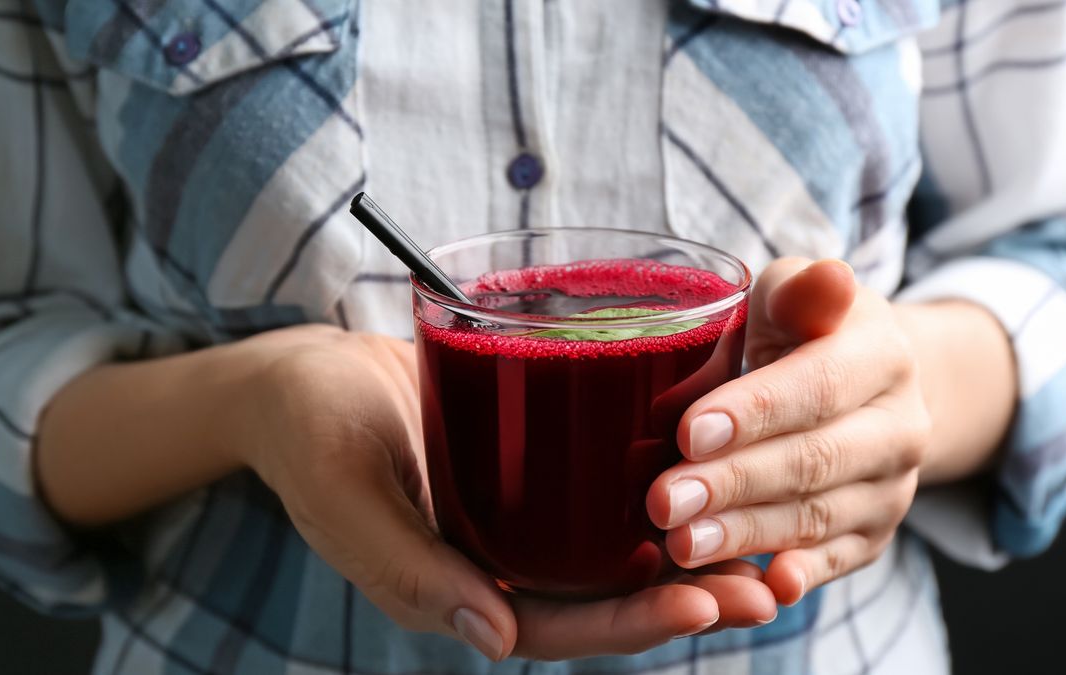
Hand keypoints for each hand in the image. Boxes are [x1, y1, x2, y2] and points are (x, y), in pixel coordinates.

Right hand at [230, 326, 776, 660]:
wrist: (299, 379)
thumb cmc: (308, 433)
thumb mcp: (346, 495)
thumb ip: (408, 568)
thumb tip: (496, 634)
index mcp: (454, 591)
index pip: (555, 627)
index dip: (628, 626)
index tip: (701, 602)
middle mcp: (497, 565)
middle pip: (602, 599)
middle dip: (682, 599)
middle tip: (762, 586)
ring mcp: (514, 521)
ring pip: (611, 554)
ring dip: (685, 553)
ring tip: (767, 543)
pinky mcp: (526, 472)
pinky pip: (597, 495)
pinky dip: (656, 494)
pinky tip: (713, 475)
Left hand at [646, 258, 930, 604]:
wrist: (868, 386)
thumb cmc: (800, 330)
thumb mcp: (792, 295)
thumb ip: (799, 292)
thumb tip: (828, 280)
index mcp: (881, 352)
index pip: (816, 386)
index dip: (754, 412)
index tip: (689, 432)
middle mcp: (901, 425)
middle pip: (813, 460)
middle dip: (733, 483)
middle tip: (664, 501)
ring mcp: (892, 487)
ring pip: (818, 516)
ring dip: (747, 535)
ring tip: (681, 544)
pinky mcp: (875, 534)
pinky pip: (837, 560)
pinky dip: (801, 575)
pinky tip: (763, 589)